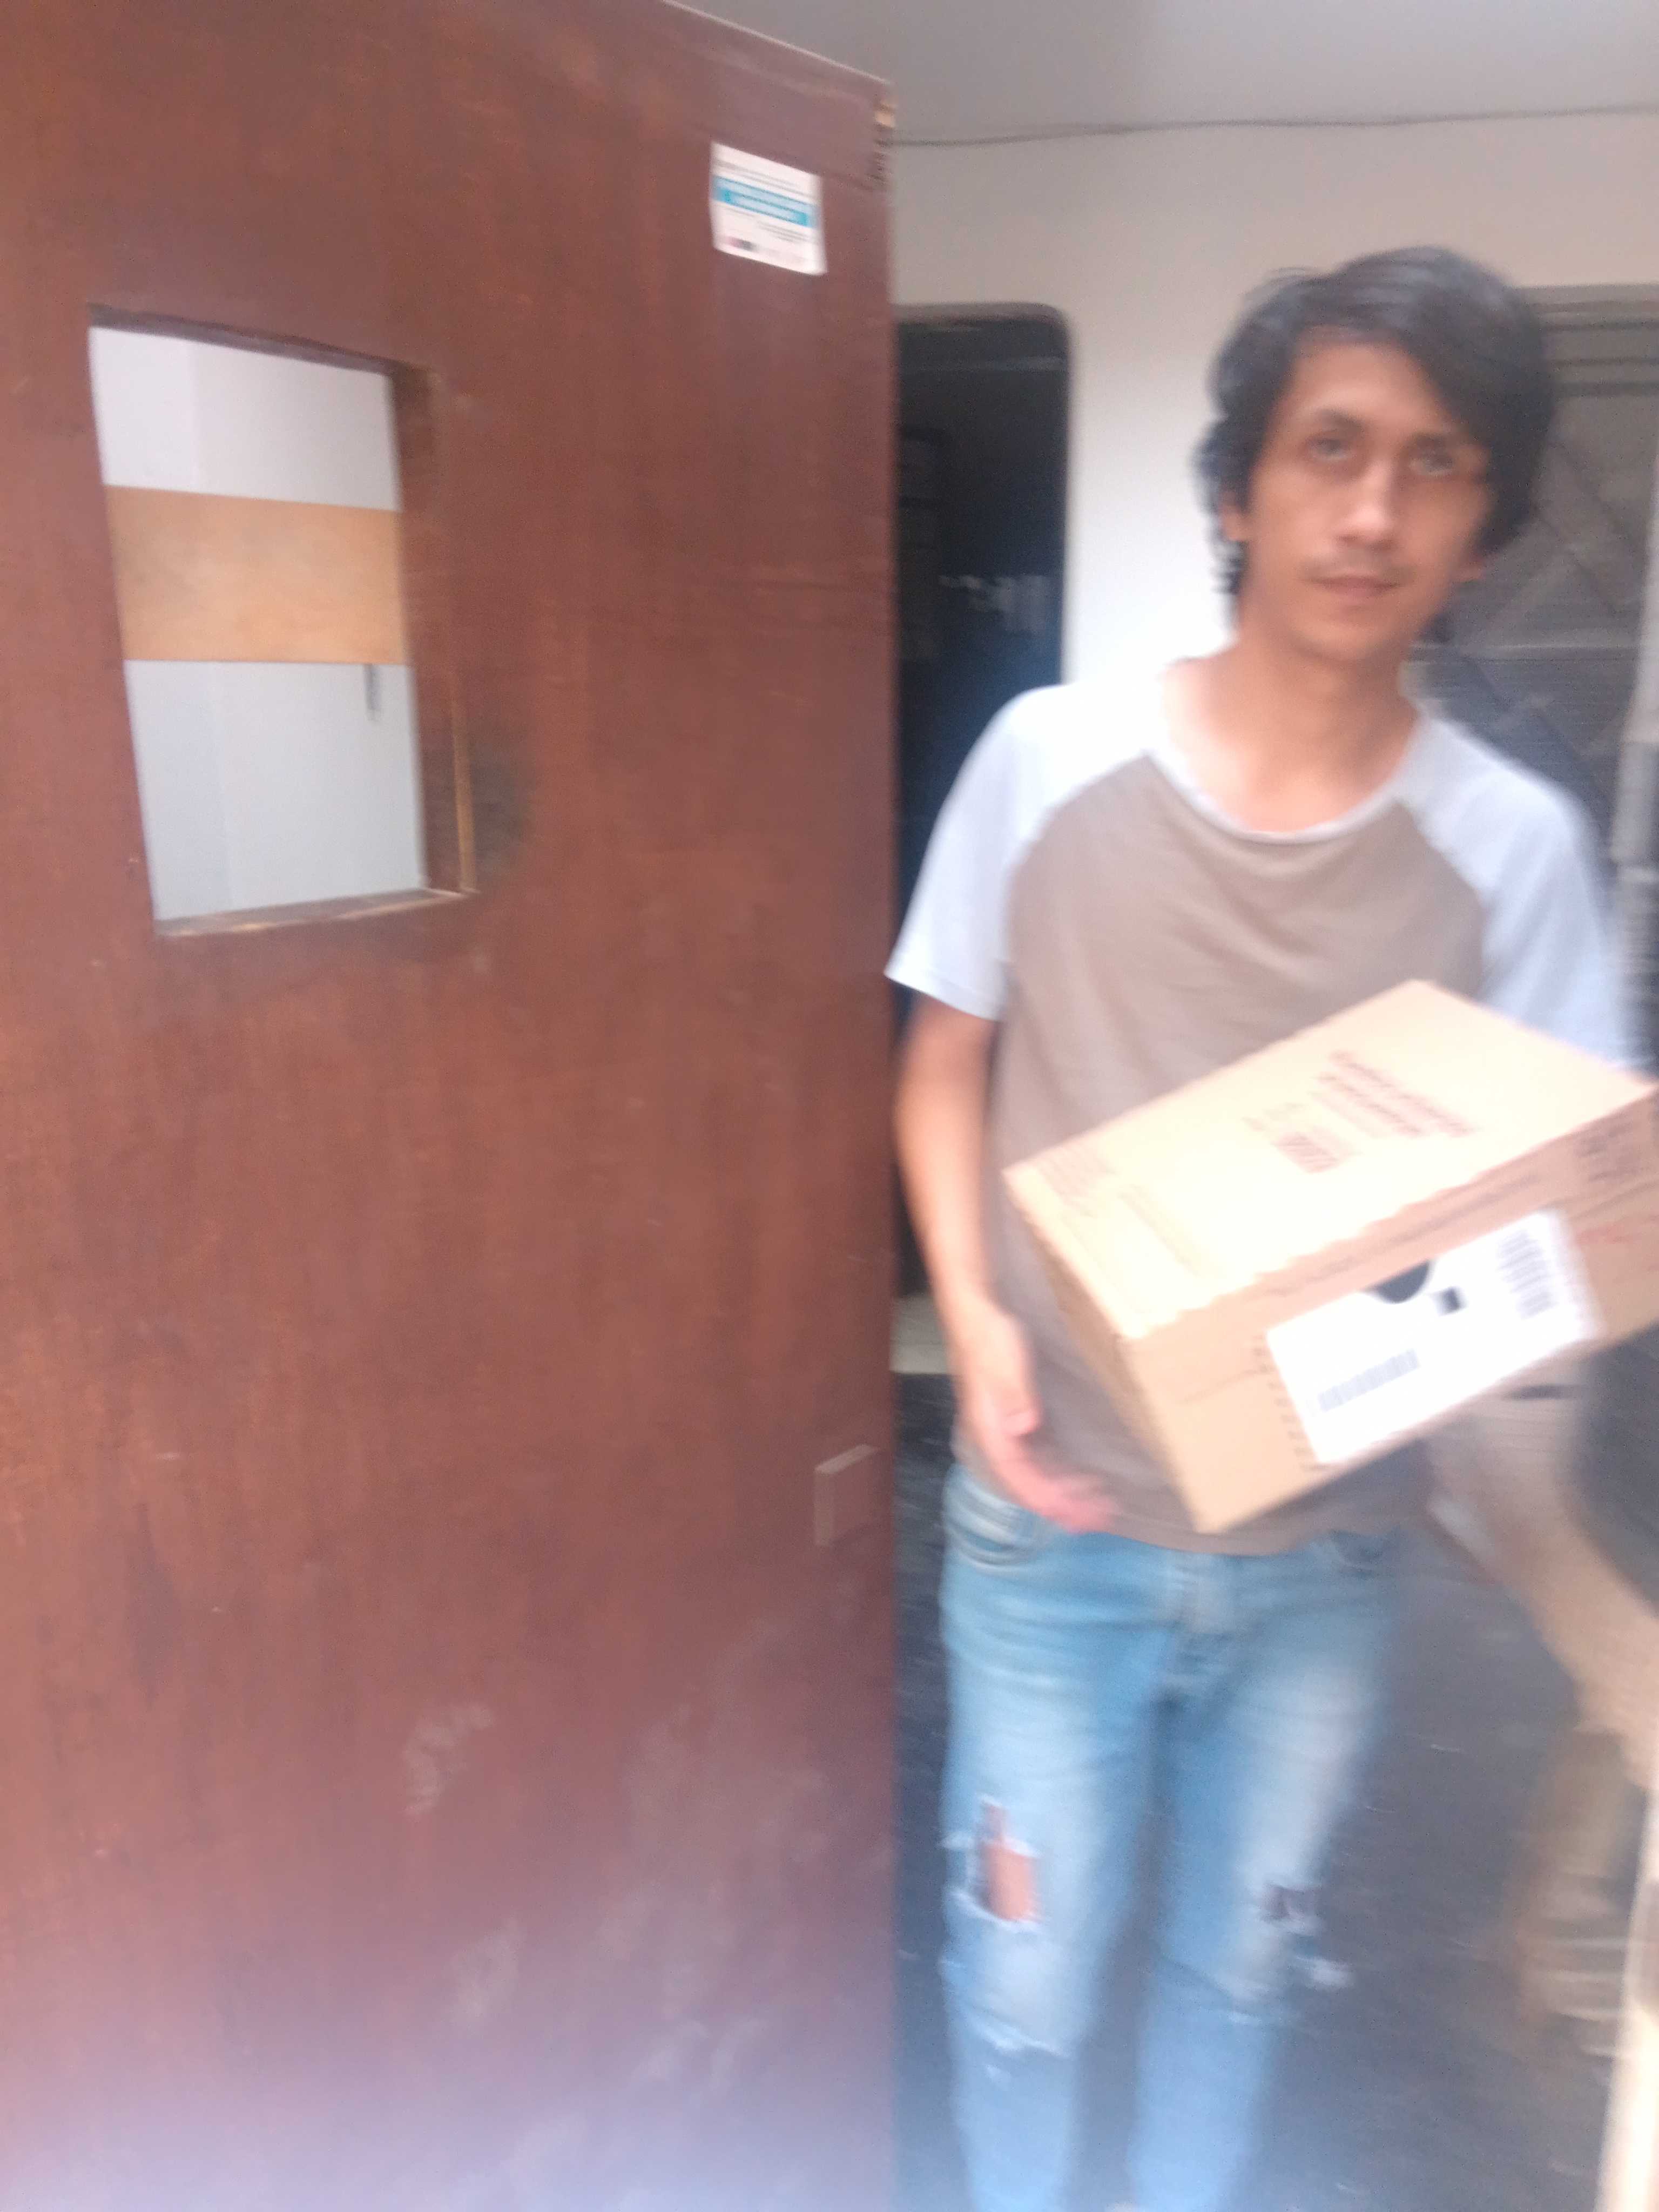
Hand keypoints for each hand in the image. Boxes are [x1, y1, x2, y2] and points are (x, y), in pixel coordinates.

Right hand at [949, 1299, 1117, 1532]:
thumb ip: (1012, 1393)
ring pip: (1035, 1474)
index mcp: (989, 1428)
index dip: (1045, 1498)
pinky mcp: (1016, 1421)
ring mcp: (1005, 1431)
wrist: (976, 1310)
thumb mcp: (1001, 1359)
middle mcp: (995, 1437)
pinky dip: (1061, 1474)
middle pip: (1027, 1483)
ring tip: (1100, 1506)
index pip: (1017, 1475)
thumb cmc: (989, 1333)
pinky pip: (1040, 1459)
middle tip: (1102, 1519)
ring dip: (1065, 1493)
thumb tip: (1022, 1427)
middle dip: (1063, 1505)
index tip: (1076, 1514)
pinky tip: (1083, 1477)